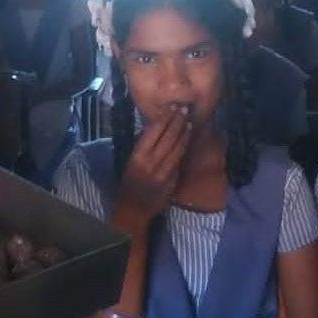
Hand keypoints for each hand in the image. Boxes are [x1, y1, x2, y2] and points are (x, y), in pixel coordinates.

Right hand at [113, 106, 190, 231]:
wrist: (133, 210)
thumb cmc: (128, 183)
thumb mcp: (131, 162)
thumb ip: (144, 147)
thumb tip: (157, 128)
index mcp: (138, 155)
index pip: (154, 131)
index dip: (165, 118)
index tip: (172, 107)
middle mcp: (151, 162)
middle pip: (168, 137)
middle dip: (178, 121)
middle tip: (185, 108)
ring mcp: (163, 171)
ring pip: (177, 148)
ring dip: (184, 133)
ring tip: (189, 121)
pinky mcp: (172, 180)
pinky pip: (179, 161)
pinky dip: (184, 148)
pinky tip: (188, 140)